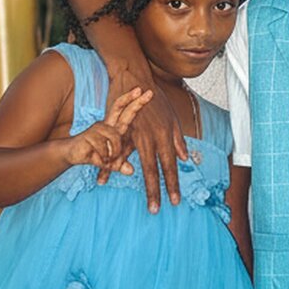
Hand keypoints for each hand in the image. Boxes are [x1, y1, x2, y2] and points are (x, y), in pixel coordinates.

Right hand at [67, 85, 150, 172]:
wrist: (73, 154)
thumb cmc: (95, 155)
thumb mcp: (112, 161)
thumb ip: (121, 164)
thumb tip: (130, 171)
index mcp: (114, 126)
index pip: (125, 112)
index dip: (135, 102)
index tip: (146, 91)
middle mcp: (106, 124)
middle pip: (119, 108)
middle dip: (133, 100)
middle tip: (143, 90)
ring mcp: (97, 128)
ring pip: (115, 139)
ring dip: (114, 154)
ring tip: (107, 160)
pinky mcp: (89, 136)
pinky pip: (104, 150)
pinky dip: (104, 159)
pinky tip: (97, 158)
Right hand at [101, 72, 187, 211]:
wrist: (134, 78)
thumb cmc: (155, 99)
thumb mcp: (172, 118)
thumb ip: (178, 140)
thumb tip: (185, 158)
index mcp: (165, 137)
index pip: (170, 165)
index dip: (173, 184)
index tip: (175, 201)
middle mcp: (151, 138)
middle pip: (153, 169)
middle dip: (155, 191)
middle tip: (155, 210)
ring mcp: (134, 135)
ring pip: (132, 164)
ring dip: (130, 184)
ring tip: (122, 196)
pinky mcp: (119, 130)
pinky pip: (113, 152)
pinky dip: (107, 167)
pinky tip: (103, 180)